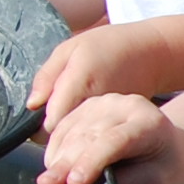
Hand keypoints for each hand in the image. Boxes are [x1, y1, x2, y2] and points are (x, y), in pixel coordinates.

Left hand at [33, 23, 178, 126]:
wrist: (152, 53)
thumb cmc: (107, 45)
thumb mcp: (70, 49)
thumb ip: (47, 76)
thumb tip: (32, 105)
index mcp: (80, 80)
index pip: (51, 120)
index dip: (39, 126)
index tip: (35, 124)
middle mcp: (97, 101)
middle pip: (66, 133)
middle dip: (54, 135)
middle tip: (48, 129)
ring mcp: (113, 114)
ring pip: (82, 139)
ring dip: (71, 138)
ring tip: (68, 126)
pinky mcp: (122, 122)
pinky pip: (98, 136)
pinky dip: (89, 134)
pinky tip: (88, 124)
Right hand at [35, 93, 183, 183]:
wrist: (167, 146)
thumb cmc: (164, 166)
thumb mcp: (156, 182)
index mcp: (149, 123)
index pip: (115, 140)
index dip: (92, 161)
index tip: (74, 183)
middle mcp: (125, 106)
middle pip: (87, 136)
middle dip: (65, 165)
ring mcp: (103, 103)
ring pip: (70, 133)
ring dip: (55, 162)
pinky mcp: (86, 108)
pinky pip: (63, 130)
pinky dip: (53, 153)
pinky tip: (50, 173)